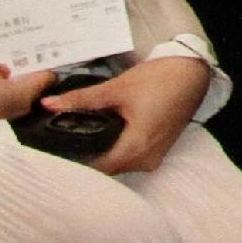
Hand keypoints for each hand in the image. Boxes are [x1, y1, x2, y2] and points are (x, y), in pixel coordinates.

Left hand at [46, 52, 211, 175]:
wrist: (193, 73)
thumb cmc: (159, 79)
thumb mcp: (117, 88)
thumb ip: (81, 99)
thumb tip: (48, 103)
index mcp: (136, 147)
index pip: (96, 168)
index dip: (73, 163)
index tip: (52, 156)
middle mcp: (146, 159)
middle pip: (107, 169)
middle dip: (84, 160)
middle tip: (58, 148)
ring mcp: (154, 158)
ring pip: (119, 166)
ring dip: (100, 157)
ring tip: (75, 143)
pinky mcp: (157, 151)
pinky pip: (130, 160)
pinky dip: (115, 152)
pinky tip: (101, 139)